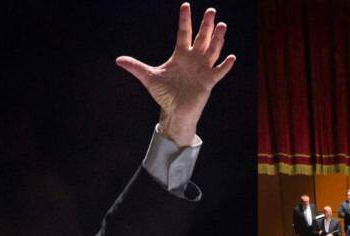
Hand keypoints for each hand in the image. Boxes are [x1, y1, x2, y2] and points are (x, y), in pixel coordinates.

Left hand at [115, 4, 234, 146]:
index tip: (186, 5)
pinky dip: (225, 65)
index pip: (184, 33)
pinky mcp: (208, 82)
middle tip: (211, 10)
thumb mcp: (149, 78)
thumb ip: (136, 67)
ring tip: (222, 25)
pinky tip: (231, 57)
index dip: (185, 19)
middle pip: (202, 37)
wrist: (174, 111)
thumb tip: (118, 60)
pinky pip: (219, 72)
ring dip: (218, 39)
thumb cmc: (164, 94)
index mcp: (180, 55)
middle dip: (206, 24)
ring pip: (212, 50)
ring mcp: (202, 69)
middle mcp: (194, 59)